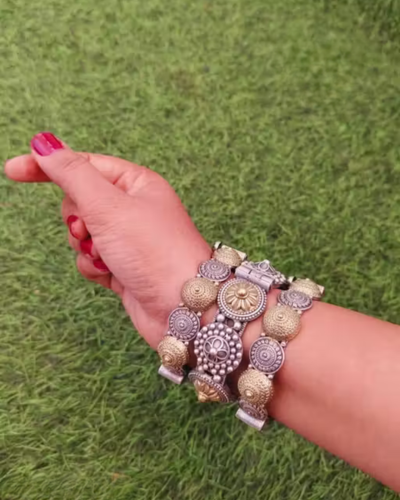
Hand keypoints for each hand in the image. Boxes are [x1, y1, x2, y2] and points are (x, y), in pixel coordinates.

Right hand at [5, 132, 210, 348]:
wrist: (183, 307)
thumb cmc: (154, 252)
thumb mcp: (107, 205)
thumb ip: (71, 174)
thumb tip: (44, 144)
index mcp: (137, 183)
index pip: (83, 165)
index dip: (48, 166)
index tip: (12, 170)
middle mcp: (134, 208)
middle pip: (80, 202)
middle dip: (78, 218)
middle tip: (93, 229)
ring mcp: (129, 239)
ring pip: (81, 234)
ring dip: (86, 247)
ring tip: (109, 256)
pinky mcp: (124, 267)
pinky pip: (90, 260)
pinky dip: (95, 267)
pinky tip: (113, 275)